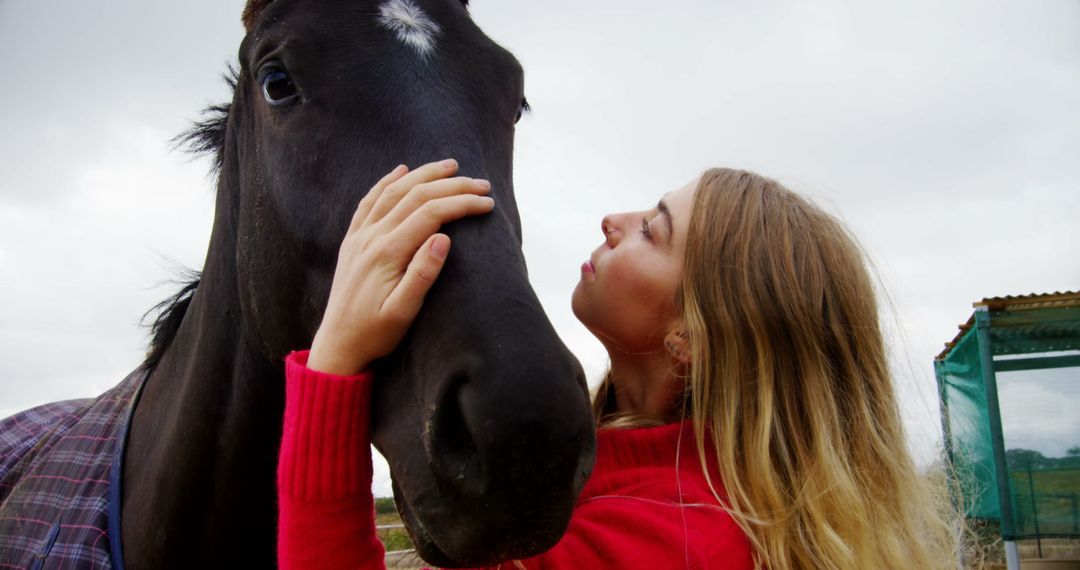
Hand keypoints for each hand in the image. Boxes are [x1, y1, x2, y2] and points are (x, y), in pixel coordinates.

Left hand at [307, 159, 494, 374]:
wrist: (337, 345)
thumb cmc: (375, 333)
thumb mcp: (403, 312)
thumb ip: (422, 274)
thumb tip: (444, 238)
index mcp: (388, 253)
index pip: (431, 214)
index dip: (462, 203)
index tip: (488, 203)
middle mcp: (371, 237)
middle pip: (415, 196)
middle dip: (451, 185)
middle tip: (481, 183)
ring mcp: (359, 236)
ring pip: (393, 191)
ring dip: (423, 175)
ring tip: (450, 166)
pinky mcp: (352, 241)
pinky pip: (369, 201)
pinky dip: (387, 181)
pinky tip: (401, 170)